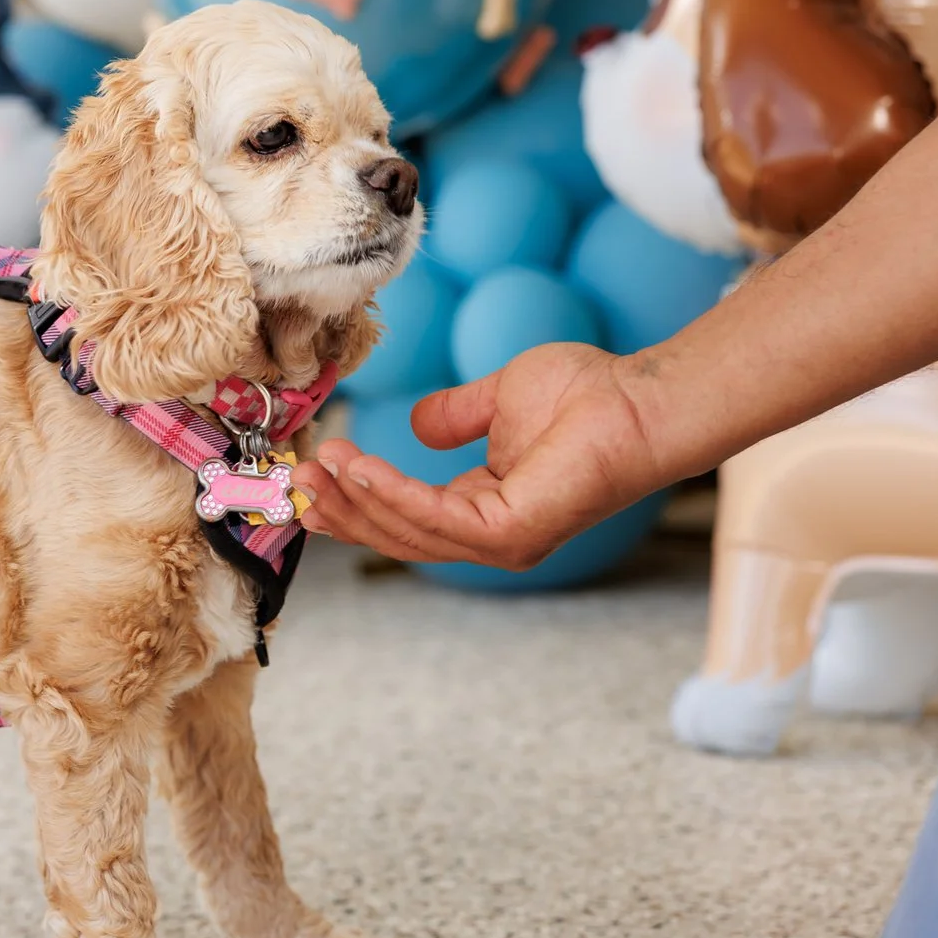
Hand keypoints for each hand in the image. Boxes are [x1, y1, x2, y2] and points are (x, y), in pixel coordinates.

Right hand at [295, 342, 665, 567]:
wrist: (638, 400)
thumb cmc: (587, 395)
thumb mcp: (499, 399)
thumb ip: (456, 415)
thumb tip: (415, 423)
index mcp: (485, 510)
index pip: (405, 518)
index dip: (354, 499)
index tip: (312, 470)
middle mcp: (490, 536)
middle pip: (396, 534)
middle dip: (341, 508)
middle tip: (298, 477)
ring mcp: (502, 541)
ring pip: (408, 532)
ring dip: (356, 500)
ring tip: (320, 465)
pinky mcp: (513, 533)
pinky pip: (436, 518)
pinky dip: (392, 494)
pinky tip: (359, 469)